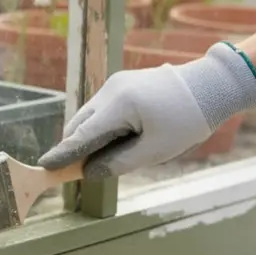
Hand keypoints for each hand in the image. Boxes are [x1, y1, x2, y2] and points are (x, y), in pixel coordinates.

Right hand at [38, 43, 255, 178]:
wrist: (211, 85)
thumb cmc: (188, 119)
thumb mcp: (156, 150)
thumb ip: (120, 162)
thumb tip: (92, 172)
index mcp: (119, 106)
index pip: (82, 135)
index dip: (63, 153)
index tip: (45, 166)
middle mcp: (111, 90)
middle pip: (80, 122)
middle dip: (74, 146)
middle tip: (74, 169)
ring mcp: (116, 83)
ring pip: (90, 114)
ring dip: (88, 136)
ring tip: (100, 156)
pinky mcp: (124, 82)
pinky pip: (102, 107)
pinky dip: (100, 125)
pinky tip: (113, 139)